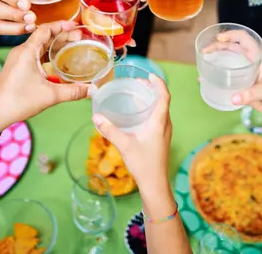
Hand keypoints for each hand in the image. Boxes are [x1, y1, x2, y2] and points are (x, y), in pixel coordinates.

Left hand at [0, 21, 88, 134]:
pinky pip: (34, 55)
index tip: (75, 25)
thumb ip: (72, 91)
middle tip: (79, 37)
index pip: (45, 30)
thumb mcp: (49, 95)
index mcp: (27, 51)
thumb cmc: (17, 101)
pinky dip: (47, 54)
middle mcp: (21, 51)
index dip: (61, 25)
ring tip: (72, 46)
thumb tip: (91, 90)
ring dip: (55, 44)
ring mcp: (18, 59)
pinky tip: (58, 61)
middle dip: (62, 35)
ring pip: (39, 46)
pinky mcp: (17, 67)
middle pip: (44, 36)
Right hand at [92, 75, 171, 192]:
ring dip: (151, 100)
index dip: (159, 83)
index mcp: (159, 122)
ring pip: (161, 110)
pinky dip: (150, 110)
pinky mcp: (161, 139)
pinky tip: (137, 114)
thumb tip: (96, 117)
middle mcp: (165, 124)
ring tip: (137, 94)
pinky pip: (158, 118)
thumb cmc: (144, 164)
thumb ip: (110, 130)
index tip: (149, 76)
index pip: (164, 96)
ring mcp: (164, 132)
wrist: (155, 184)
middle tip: (139, 83)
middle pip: (163, 101)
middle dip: (152, 89)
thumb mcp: (124, 145)